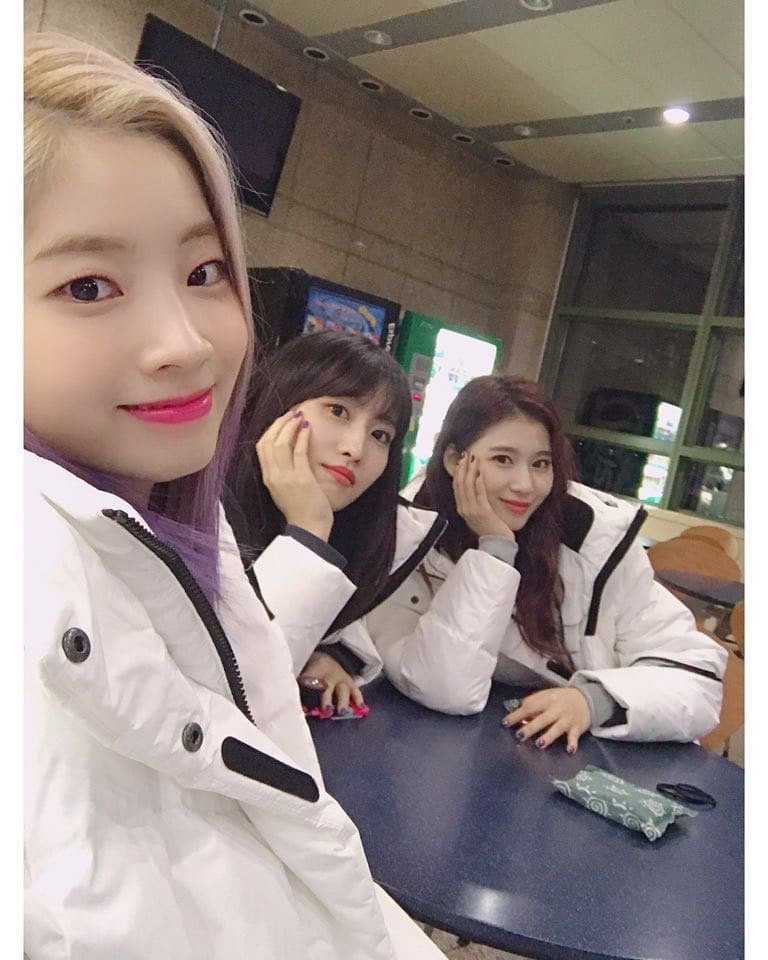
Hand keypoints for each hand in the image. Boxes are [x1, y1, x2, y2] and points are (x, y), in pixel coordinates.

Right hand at [256, 410, 333, 540]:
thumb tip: (290, 451)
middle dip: (279, 423)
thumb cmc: (301, 510)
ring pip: (280, 443)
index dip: (271, 430)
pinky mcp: (301, 478)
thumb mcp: (285, 488)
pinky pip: (299, 451)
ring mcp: (286, 477)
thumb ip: (283, 471)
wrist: (309, 529)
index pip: (261, 447)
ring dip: (290, 426)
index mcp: (268, 477)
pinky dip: (302, 437)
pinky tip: (308, 428)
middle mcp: (273, 475)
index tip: (282, 420)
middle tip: (292, 413)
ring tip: (300, 416)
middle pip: (268, 441)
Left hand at [299, 651, 364, 714]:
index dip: (307, 688)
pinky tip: (360, 707)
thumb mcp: (303, 672)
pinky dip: (358, 699)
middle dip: (327, 699)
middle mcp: (327, 677)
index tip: (304, 701)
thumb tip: (288, 699)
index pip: (309, 680)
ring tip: (342, 711)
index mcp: (312, 673)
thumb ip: (298, 684)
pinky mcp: (350, 683)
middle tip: (326, 710)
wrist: (327, 657)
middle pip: (327, 687)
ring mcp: (340, 679)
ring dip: (342, 701)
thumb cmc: (311, 671)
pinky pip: (355, 690)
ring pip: (342, 689)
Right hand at [453, 453, 514, 539]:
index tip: (461, 460)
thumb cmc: (490, 528)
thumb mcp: (478, 513)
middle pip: (460, 484)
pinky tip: (480, 473)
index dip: (458, 472)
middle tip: (466, 455)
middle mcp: (464, 508)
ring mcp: (472, 511)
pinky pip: (479, 494)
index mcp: (462, 508)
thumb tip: (476, 485)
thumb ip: (475, 501)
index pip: (456, 486)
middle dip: (463, 468)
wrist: (496, 544)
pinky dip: (479, 483)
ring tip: (473, 459)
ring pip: (468, 487)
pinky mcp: (483, 512)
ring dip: (470, 471)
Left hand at [502, 687, 590, 752]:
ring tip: (539, 744)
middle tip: (520, 735)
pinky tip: (569, 750)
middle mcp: (557, 709)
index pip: (530, 707)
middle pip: (543, 719)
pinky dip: (573, 743)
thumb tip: (518, 710)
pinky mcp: (577, 727)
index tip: (506, 723)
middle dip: (531, 727)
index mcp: (547, 700)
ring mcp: (567, 719)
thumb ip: (533, 702)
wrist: (586, 698)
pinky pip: (575, 736)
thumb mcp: (547, 695)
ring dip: (549, 736)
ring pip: (557, 728)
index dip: (517, 715)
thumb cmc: (561, 698)